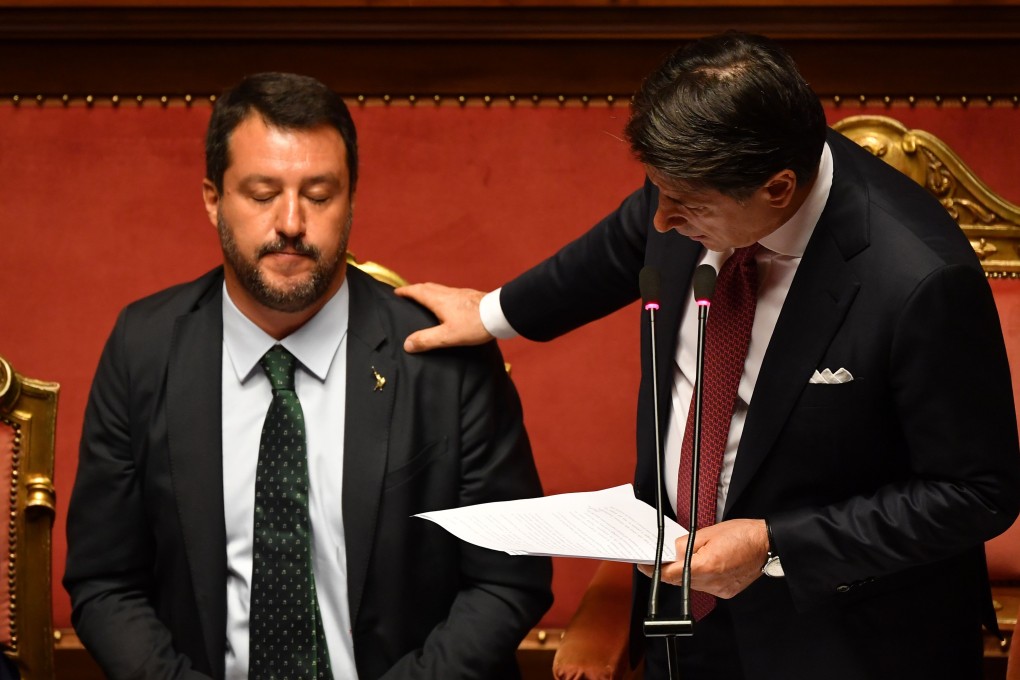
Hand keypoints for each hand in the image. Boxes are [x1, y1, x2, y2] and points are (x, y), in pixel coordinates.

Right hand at [395, 283, 493, 352]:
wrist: (500, 314)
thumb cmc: (474, 324)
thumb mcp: (447, 336)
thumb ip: (427, 340)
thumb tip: (407, 344)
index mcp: (438, 300)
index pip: (417, 291)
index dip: (405, 292)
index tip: (396, 293)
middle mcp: (447, 293)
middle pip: (427, 287)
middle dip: (415, 290)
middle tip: (407, 295)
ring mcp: (460, 293)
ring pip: (439, 289)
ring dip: (428, 292)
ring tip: (424, 300)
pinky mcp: (469, 297)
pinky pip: (450, 293)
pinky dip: (441, 296)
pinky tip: (447, 305)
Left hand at [638, 519, 768, 598]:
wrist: (767, 545)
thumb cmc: (741, 534)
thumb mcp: (707, 532)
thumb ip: (685, 544)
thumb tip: (672, 553)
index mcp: (705, 566)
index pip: (671, 574)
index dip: (654, 571)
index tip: (643, 566)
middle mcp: (712, 582)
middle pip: (680, 581)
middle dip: (670, 570)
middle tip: (664, 558)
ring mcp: (720, 589)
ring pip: (693, 584)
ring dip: (686, 573)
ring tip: (689, 558)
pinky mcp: (727, 592)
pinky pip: (706, 586)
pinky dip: (701, 577)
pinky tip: (704, 565)